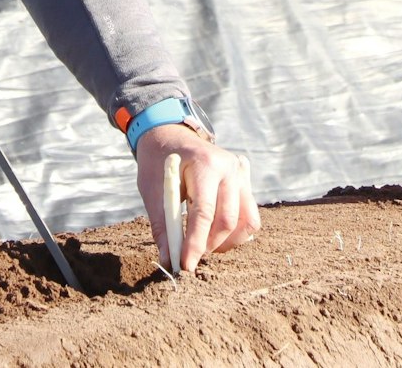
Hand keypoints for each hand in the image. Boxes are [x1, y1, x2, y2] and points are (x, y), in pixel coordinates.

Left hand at [135, 123, 259, 273]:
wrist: (171, 136)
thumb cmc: (159, 162)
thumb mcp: (152, 190)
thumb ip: (162, 225)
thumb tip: (169, 260)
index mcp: (205, 164)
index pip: (204, 212)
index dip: (195, 242)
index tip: (185, 265)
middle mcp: (230, 168)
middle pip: (228, 220)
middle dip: (209, 245)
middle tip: (189, 256)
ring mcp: (241, 176)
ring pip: (246, 222)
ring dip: (226, 242)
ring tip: (203, 245)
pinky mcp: (245, 184)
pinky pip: (249, 217)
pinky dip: (235, 233)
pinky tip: (215, 234)